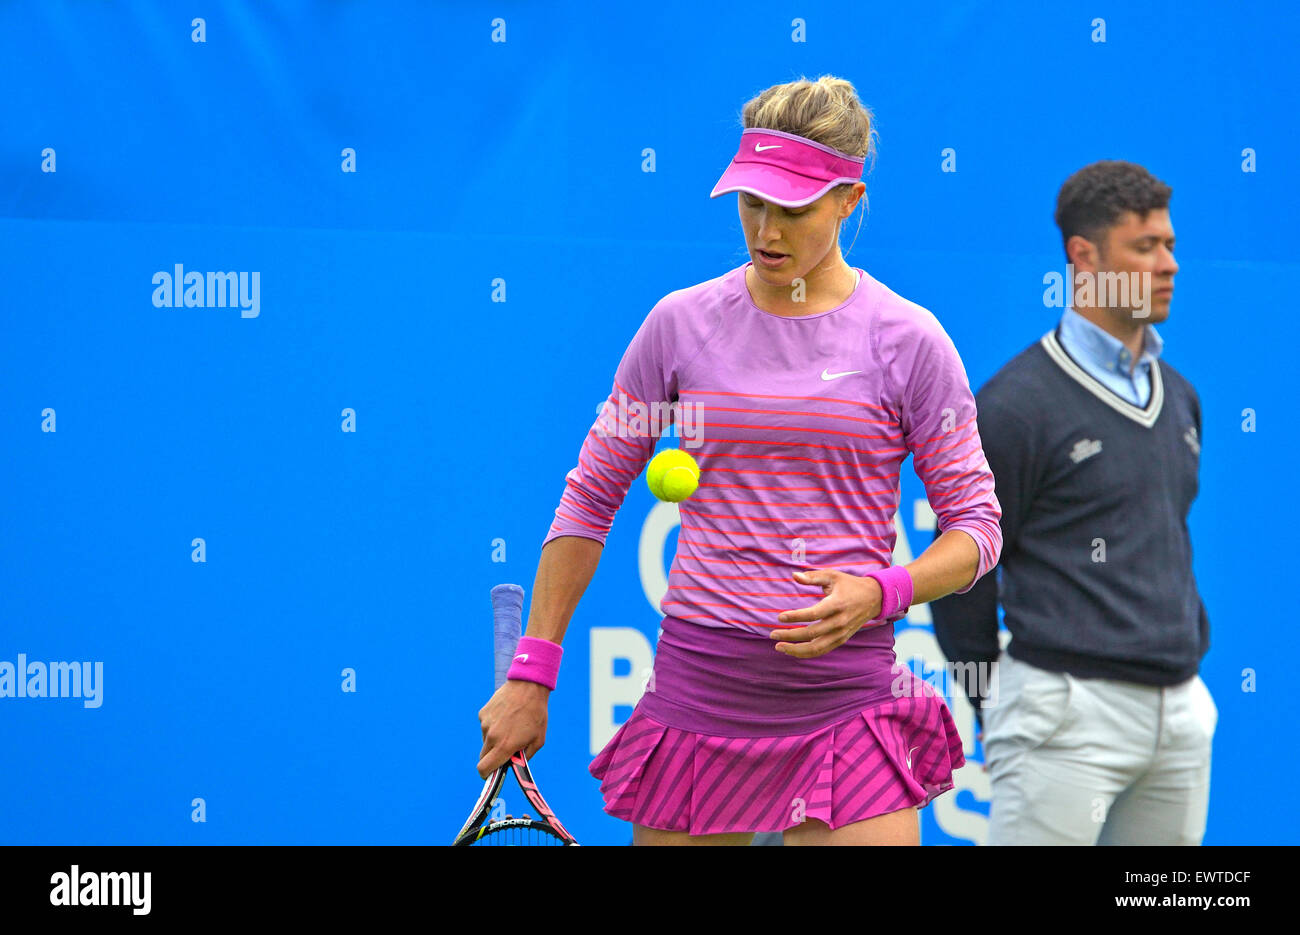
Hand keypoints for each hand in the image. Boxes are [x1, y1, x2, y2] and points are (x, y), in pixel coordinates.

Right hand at [476, 679, 549, 778]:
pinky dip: (494, 725)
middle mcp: (491, 736)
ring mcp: (485, 724)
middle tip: (506, 750)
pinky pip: (486, 726)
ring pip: (485, 740)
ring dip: (494, 739)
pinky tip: (506, 716)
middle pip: (483, 756)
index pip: (484, 768)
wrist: (528, 686)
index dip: (486, 774)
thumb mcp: (538, 740)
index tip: (491, 774)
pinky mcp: (483, 713)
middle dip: (492, 758)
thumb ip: (524, 757)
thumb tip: (513, 765)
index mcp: (504, 746)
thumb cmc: (536, 714)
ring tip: (511, 726)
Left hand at [769, 568, 884, 657]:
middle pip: (812, 634)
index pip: (813, 614)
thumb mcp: (832, 576)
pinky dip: (807, 653)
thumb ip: (813, 577)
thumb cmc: (849, 585)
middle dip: (790, 636)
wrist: (874, 598)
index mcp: (837, 604)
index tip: (780, 617)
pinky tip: (793, 650)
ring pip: (817, 648)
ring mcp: (841, 633)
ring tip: (779, 647)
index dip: (795, 616)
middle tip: (773, 634)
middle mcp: (840, 622)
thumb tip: (794, 576)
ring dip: (796, 650)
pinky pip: (822, 650)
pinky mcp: (842, 640)